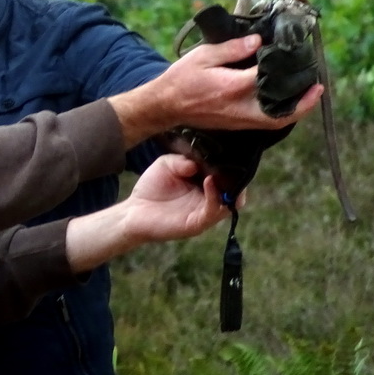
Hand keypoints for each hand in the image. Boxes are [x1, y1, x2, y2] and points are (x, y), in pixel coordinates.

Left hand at [64, 154, 233, 272]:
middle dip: (238, 178)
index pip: (227, 176)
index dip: (232, 165)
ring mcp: (204, 212)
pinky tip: (208, 181)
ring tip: (221, 172)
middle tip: (237, 163)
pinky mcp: (197, 223)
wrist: (134, 211)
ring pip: (229, 203)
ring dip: (229, 187)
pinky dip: (214, 195)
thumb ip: (182, 160)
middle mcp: (208, 199)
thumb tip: (197, 163)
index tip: (232, 150)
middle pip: (235, 190)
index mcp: (204, 184)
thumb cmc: (152, 186)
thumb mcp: (167, 164)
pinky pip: (212, 211)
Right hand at [109, 35, 323, 145]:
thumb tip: (258, 42)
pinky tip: (285, 101)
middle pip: (280, 114)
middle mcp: (239, 109)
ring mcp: (238, 121)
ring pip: (275, 123)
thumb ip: (232, 49)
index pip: (267, 80)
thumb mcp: (203, 55)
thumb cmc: (182, 78)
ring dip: (295, 111)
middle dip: (303, 104)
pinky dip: (280, 115)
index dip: (284, 68)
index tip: (298, 56)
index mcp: (231, 88)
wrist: (166, 105)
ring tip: (308, 95)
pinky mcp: (236, 125)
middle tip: (318, 88)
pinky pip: (265, 123)